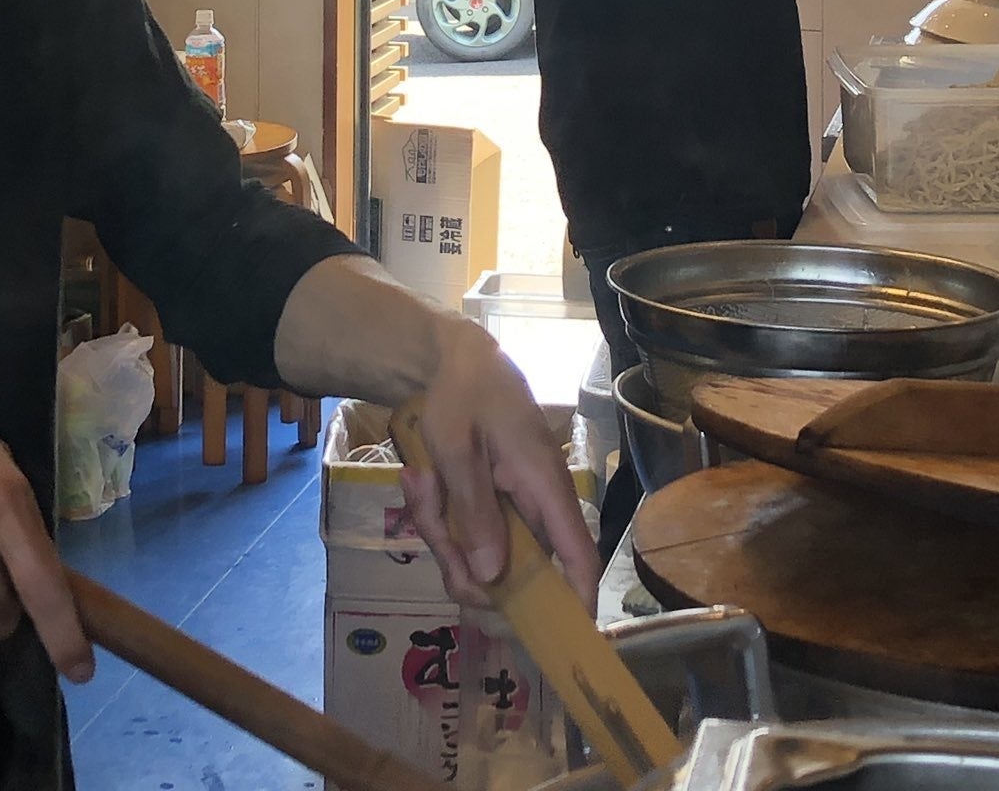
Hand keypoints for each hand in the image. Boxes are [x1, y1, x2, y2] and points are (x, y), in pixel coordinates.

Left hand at [395, 320, 600, 612]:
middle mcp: (536, 504)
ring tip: (419, 483)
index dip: (577, 601)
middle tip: (430, 523)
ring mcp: (512, 506)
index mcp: (545, 485)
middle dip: (464, 561)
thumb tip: (493, 576)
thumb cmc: (462, 394)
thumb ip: (475, 510)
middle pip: (514, 571)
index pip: (579, 555)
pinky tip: (421, 481)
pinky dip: (439, 518)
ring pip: (482, 556)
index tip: (561, 638)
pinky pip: (467, 534)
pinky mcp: (490, 503)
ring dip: (443, 534)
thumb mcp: (458, 448)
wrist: (448, 359)